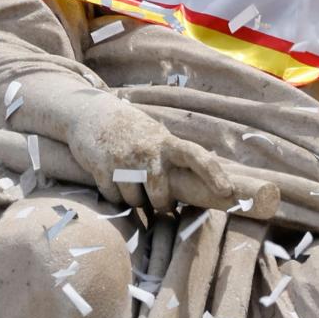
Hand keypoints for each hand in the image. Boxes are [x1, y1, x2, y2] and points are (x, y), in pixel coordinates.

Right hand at [67, 93, 277, 216]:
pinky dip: (115, 197)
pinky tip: (113, 180)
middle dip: (161, 204)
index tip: (226, 192)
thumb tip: (197, 185)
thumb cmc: (131, 130)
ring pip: (135, 201)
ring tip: (131, 183)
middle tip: (160, 201)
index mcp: (166, 141)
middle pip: (161, 196)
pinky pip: (114, 199)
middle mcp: (147, 151)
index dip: (213, 173)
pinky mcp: (101, 169)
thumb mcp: (155, 136)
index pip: (196, 155)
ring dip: (135, 200)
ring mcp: (123, 160)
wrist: (92, 113)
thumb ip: (172, 157)